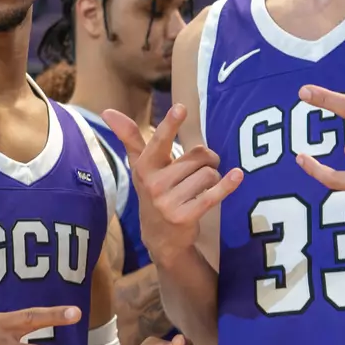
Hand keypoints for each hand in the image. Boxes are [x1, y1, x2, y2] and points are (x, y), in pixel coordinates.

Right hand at [104, 105, 240, 266]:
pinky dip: (227, 184)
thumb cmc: (154, 191)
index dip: (170, 124)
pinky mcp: (185, 216)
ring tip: (203, 186)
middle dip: (207, 160)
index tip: (181, 108)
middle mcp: (154, 184)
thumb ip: (129, 138)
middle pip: (198, 155)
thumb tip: (106, 111)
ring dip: (213, 177)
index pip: (159, 141)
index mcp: (145, 167)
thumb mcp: (140, 166)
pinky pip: (213, 194)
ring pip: (208, 174)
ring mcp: (168, 202)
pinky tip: (237, 176)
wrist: (160, 237)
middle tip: (200, 169)